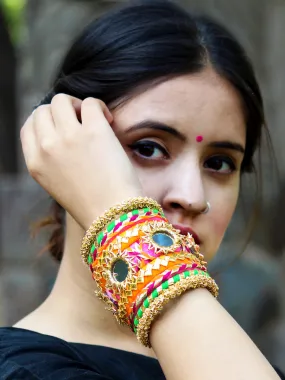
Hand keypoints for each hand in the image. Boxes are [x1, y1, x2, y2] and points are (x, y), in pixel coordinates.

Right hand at [20, 95, 142, 229]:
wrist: (113, 216)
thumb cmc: (91, 203)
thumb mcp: (56, 184)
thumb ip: (51, 159)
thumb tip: (60, 131)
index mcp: (35, 163)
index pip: (29, 126)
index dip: (45, 121)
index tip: (61, 125)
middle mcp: (47, 147)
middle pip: (44, 110)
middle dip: (61, 112)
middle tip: (80, 123)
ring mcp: (69, 137)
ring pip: (62, 100)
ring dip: (77, 105)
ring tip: (93, 119)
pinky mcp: (94, 131)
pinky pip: (90, 102)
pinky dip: (99, 106)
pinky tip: (108, 121)